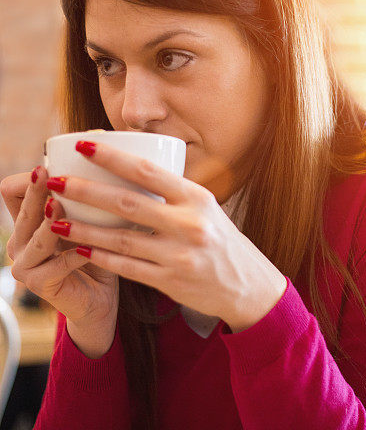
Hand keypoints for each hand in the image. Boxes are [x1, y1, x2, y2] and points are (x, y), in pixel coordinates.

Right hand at [0, 168, 118, 335]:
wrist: (99, 300)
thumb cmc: (95, 253)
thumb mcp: (88, 220)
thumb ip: (85, 197)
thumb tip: (103, 150)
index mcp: (26, 222)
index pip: (12, 191)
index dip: (29, 179)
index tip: (51, 164)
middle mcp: (19, 242)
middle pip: (23, 210)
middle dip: (36, 190)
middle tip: (48, 173)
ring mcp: (25, 266)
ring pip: (37, 238)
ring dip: (51, 222)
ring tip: (60, 207)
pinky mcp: (40, 285)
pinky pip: (59, 265)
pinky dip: (77, 254)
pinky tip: (92, 247)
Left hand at [46, 140, 287, 331]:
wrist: (246, 285)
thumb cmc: (218, 239)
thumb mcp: (204, 207)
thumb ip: (172, 192)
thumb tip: (129, 168)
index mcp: (197, 198)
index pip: (147, 172)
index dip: (112, 157)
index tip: (82, 145)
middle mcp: (189, 224)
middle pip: (127, 203)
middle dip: (85, 191)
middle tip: (54, 180)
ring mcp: (179, 255)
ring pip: (120, 239)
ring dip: (84, 227)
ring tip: (55, 218)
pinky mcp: (171, 282)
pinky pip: (127, 267)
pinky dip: (100, 256)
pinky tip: (78, 247)